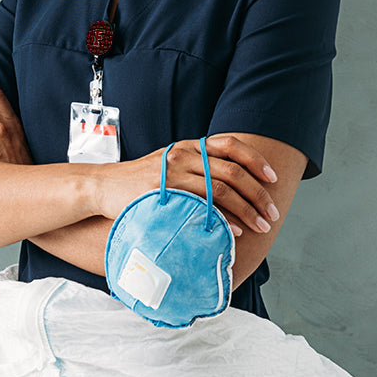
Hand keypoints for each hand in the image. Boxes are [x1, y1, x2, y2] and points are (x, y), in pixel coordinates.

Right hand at [92, 134, 279, 236]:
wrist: (103, 186)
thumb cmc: (140, 180)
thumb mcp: (170, 163)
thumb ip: (197, 167)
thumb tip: (231, 182)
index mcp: (189, 146)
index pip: (231, 145)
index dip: (256, 160)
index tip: (273, 178)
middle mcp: (184, 154)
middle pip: (233, 171)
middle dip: (258, 193)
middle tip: (272, 212)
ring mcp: (174, 172)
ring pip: (222, 190)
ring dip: (247, 210)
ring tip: (260, 226)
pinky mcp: (164, 192)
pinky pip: (201, 206)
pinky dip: (224, 220)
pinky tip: (235, 231)